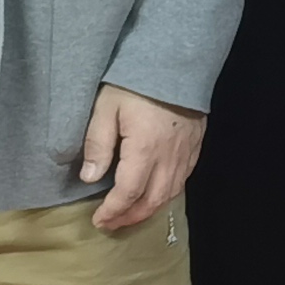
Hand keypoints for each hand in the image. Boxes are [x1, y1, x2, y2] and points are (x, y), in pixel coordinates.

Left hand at [78, 83, 206, 231]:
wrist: (175, 61)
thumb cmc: (135, 82)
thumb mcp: (106, 107)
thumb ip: (98, 144)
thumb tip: (90, 178)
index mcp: (145, 150)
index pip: (128, 193)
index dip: (113, 211)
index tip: (98, 220)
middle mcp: (169, 158)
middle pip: (152, 201)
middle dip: (130, 217)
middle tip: (111, 224)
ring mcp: (185, 153)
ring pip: (170, 194)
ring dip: (149, 210)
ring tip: (130, 215)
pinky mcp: (195, 147)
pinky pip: (182, 180)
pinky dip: (166, 195)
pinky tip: (154, 195)